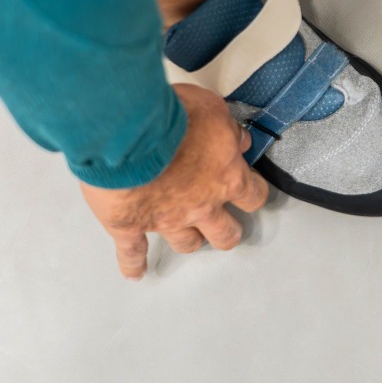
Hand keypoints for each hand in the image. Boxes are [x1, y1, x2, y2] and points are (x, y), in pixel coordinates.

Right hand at [79, 84, 267, 279]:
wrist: (128, 133)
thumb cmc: (171, 117)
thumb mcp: (213, 109)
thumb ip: (228, 129)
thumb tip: (240, 140)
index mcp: (226, 177)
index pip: (253, 196)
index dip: (253, 194)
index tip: (252, 192)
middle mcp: (201, 205)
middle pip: (225, 233)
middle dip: (226, 230)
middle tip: (225, 226)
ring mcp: (166, 220)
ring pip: (186, 243)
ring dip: (189, 240)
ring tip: (190, 240)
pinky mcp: (131, 226)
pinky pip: (132, 253)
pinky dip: (133, 264)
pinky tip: (135, 272)